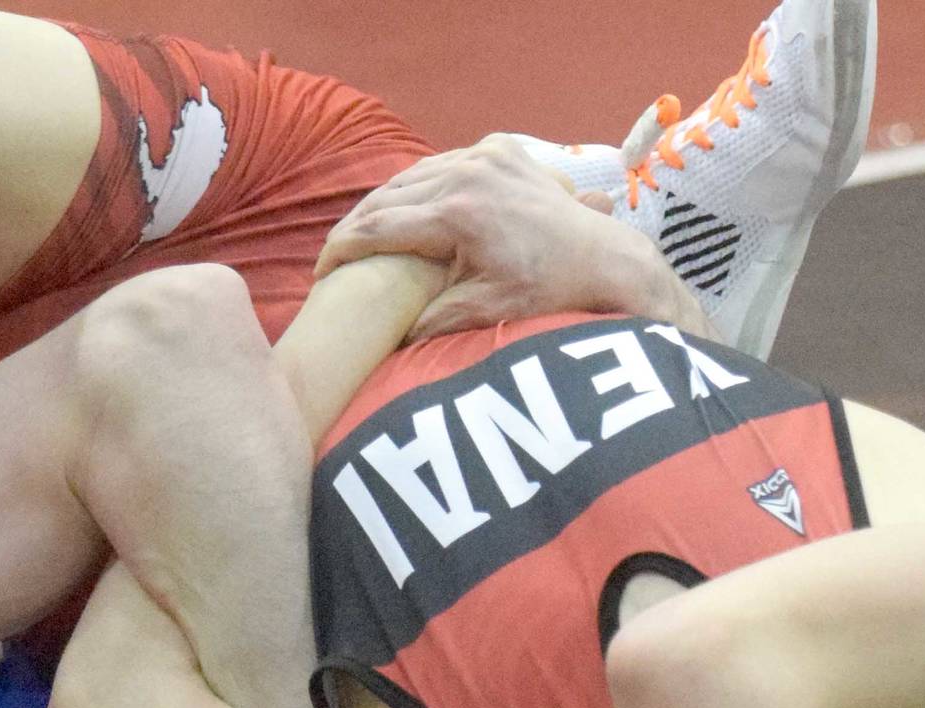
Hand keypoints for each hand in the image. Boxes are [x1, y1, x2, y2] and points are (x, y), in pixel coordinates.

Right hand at [316, 135, 648, 340]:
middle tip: (333, 254)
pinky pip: (444, 163)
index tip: (320, 273)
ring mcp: (486, 155)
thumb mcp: (485, 312)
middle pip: (388, 196)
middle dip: (356, 226)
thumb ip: (431, 321)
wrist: (604, 258)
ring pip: (412, 175)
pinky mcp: (502, 149)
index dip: (342, 251)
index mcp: (458, 213)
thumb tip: (386, 342)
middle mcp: (468, 173)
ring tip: (360, 233)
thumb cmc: (548, 291)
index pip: (379, 228)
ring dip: (383, 203)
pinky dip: (419, 185)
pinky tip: (405, 207)